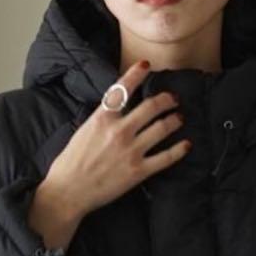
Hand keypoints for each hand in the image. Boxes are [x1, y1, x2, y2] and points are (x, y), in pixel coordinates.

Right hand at [36, 59, 189, 227]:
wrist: (68, 191)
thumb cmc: (71, 163)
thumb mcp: (84, 131)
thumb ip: (103, 119)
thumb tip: (117, 110)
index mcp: (102, 119)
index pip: (123, 89)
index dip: (136, 74)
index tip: (146, 64)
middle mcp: (119, 131)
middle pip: (151, 107)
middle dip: (166, 100)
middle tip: (172, 99)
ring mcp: (131, 151)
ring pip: (162, 128)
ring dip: (174, 120)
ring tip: (179, 118)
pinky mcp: (138, 171)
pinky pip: (165, 157)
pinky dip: (179, 150)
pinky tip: (186, 144)